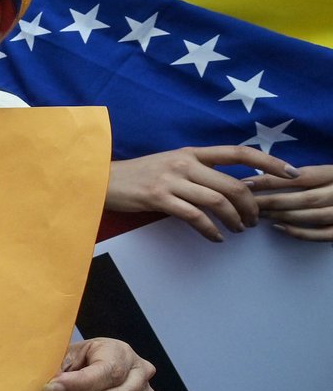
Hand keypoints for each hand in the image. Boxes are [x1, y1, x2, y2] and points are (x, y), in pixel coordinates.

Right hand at [106, 146, 297, 241]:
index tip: (289, 173)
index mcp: (191, 152)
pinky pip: (194, 216)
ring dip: (235, 220)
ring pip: (218, 201)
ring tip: (238, 230)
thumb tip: (231, 188)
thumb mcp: (171, 165)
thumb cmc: (139, 176)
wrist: (101, 180)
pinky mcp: (158, 197)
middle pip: (234, 184)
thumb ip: (198, 172)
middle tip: (254, 220)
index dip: (268, 161)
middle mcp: (185, 163)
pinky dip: (210, 230)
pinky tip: (216, 237)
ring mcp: (171, 179)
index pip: (238, 152)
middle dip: (252, 206)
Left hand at [247, 163, 332, 240]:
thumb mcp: (329, 172)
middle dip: (273, 201)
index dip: (272, 180)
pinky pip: (322, 234)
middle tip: (248, 203)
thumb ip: (309, 174)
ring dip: (282, 216)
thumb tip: (270, 175)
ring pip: (312, 216)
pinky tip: (279, 228)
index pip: (300, 176)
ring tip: (259, 214)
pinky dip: (300, 232)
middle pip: (304, 198)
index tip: (246, 182)